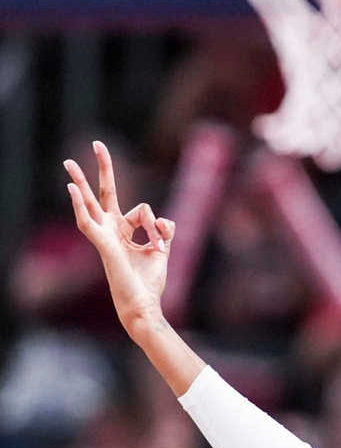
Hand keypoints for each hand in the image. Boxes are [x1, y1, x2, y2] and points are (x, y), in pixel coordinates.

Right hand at [64, 141, 175, 329]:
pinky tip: (72, 188)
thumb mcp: (162, 249)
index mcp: (125, 231)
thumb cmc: (149, 281)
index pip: (138, 209)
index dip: (155, 219)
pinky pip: (87, 221)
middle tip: (96, 144)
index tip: (163, 238)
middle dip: (102, 169)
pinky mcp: (102, 244)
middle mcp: (112, 230)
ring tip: (69, 162)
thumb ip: (164, 230)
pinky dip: (79, 205)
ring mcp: (105, 236)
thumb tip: (164, 219)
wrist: (143, 303)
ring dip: (81, 181)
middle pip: (105, 193)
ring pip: (91, 203)